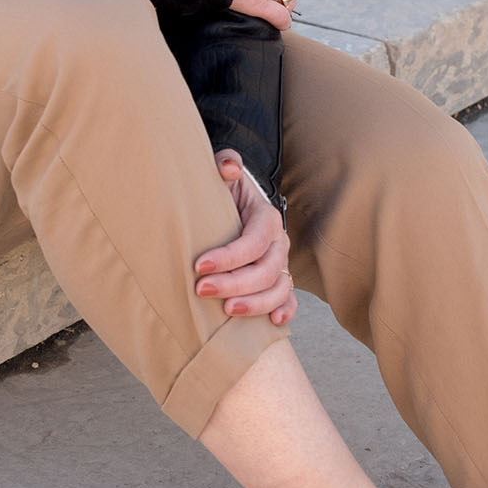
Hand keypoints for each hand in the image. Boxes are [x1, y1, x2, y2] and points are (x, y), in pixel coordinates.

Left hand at [194, 149, 295, 325]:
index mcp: (265, 218)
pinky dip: (285, 312)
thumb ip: (224, 164)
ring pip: (279, 289)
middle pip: (267, 270)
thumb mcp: (221, 174)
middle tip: (202, 290)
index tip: (198, 266)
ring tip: (226, 312)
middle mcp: (277, 244)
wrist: (229, 209)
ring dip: (255, 304)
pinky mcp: (278, 282)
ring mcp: (280, 265)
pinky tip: (273, 323)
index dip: (229, 257)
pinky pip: (289, 300)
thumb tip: (229, 168)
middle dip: (235, 284)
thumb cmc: (222, 194)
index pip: (254, 241)